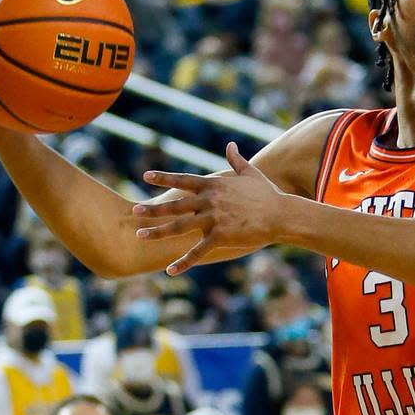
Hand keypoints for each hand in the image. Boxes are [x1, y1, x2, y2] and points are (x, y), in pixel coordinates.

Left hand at [133, 142, 291, 274]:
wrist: (281, 214)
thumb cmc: (267, 194)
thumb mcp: (250, 173)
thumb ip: (236, 160)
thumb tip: (229, 145)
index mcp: (214, 185)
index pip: (183, 180)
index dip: (164, 178)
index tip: (146, 176)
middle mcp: (209, 201)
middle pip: (175, 205)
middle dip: (153, 208)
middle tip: (134, 211)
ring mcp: (214, 219)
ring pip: (180, 227)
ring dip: (158, 232)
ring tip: (140, 235)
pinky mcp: (221, 236)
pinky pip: (198, 251)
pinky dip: (183, 262)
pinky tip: (170, 270)